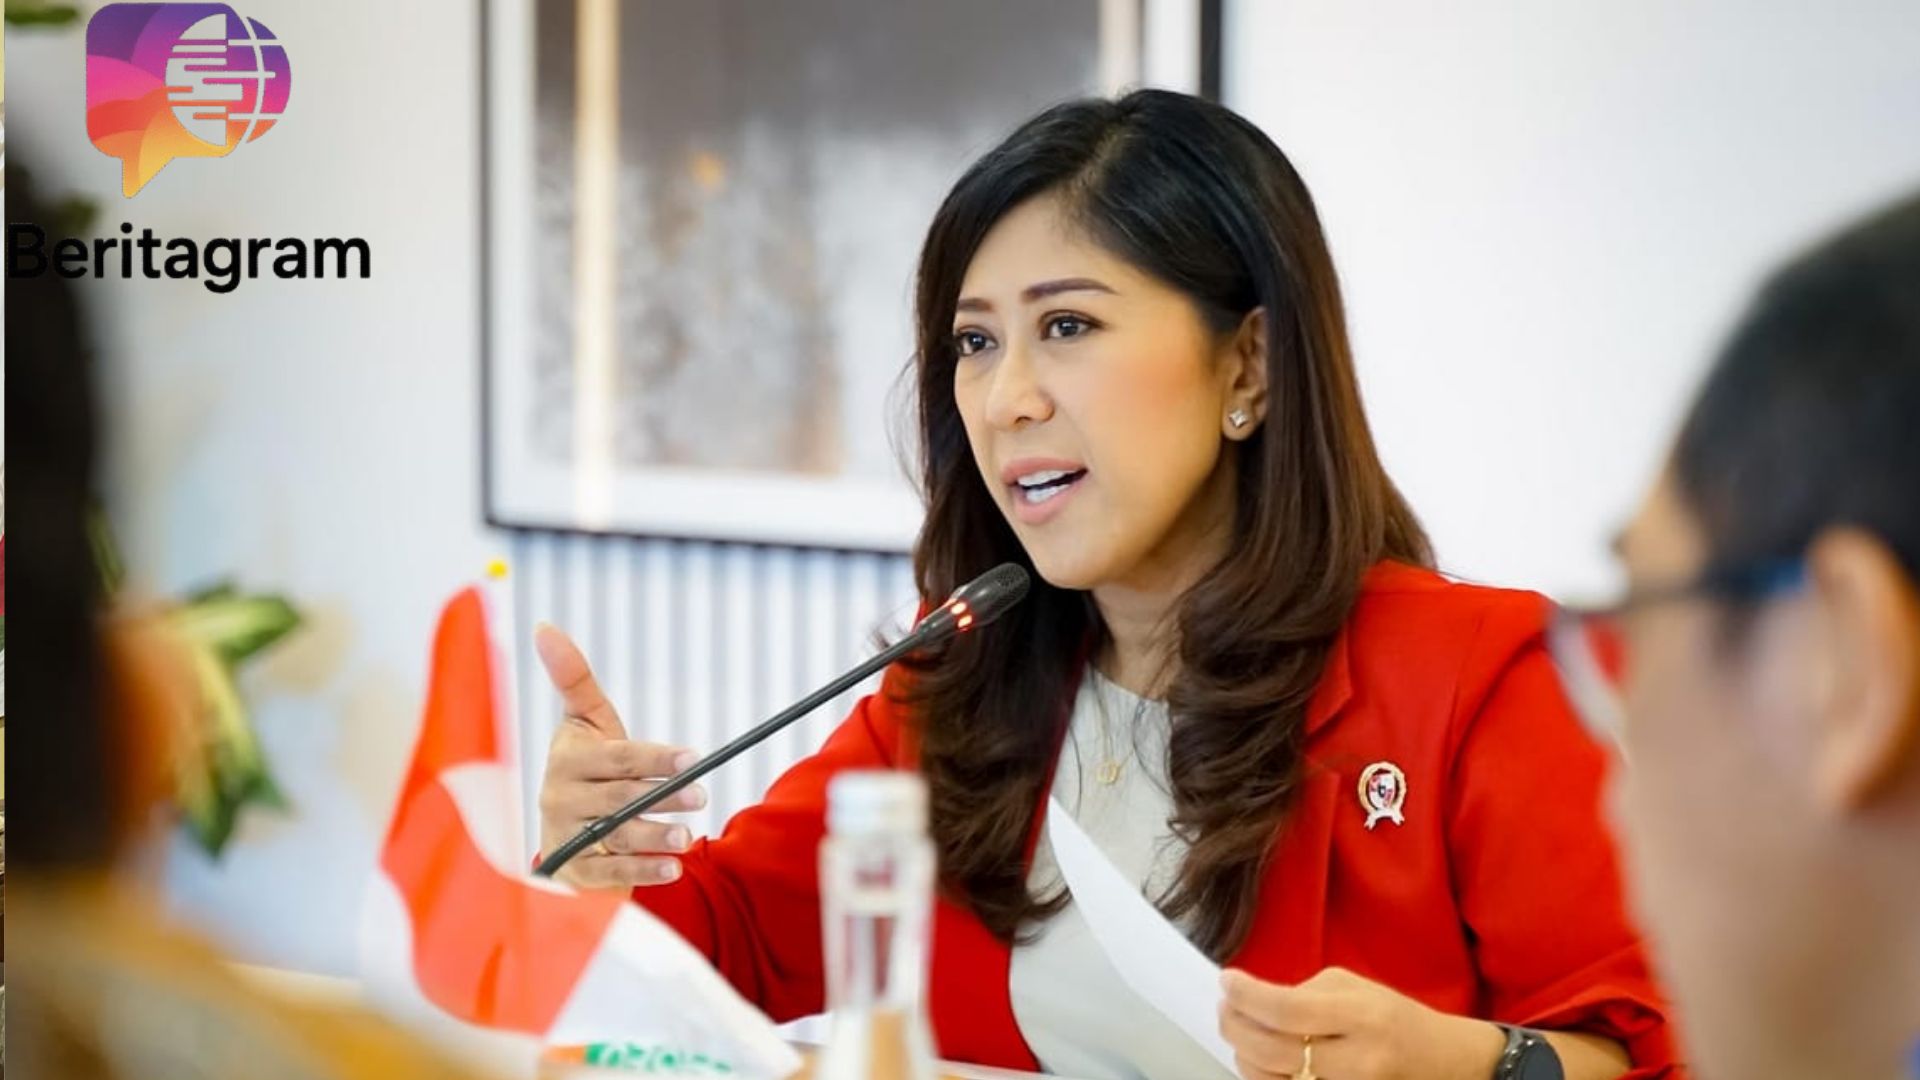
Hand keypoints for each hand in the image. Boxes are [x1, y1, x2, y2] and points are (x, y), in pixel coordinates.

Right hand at [534, 622, 708, 890]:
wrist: (570, 829)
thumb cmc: (589, 766)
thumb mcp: (586, 722)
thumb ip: (574, 678)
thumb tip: (544, 627)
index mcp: (567, 758)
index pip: (618, 757)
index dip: (655, 758)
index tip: (693, 758)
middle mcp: (560, 798)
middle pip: (618, 798)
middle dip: (662, 797)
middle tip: (701, 796)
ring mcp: (565, 837)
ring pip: (615, 837)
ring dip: (654, 836)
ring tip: (687, 836)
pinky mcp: (573, 872)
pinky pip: (608, 874)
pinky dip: (642, 871)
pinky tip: (672, 867)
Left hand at [1218, 966, 1504, 1079]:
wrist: (1443, 1063)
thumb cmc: (1395, 1020)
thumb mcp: (1356, 989)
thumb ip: (1306, 993)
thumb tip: (1254, 1001)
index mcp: (1361, 1016)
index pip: (1288, 1009)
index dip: (1247, 996)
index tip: (1227, 981)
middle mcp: (1356, 1060)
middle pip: (1273, 1050)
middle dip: (1236, 1026)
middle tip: (1225, 1008)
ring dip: (1244, 1054)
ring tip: (1240, 1031)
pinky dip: (1264, 1076)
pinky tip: (1261, 1058)